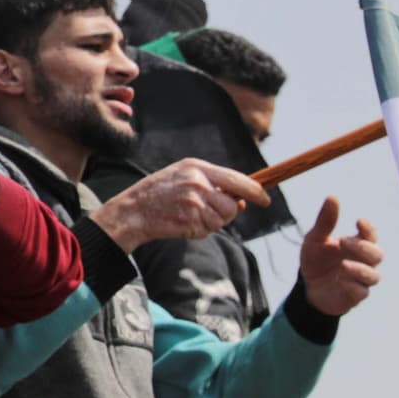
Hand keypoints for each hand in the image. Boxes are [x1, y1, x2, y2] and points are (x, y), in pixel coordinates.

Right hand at [94, 157, 272, 252]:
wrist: (133, 210)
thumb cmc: (158, 193)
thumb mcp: (182, 176)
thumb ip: (212, 184)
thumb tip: (242, 201)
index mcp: (197, 167)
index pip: (237, 179)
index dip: (255, 191)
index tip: (265, 199)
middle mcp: (198, 182)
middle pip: (233, 204)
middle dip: (226, 212)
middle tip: (205, 211)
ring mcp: (194, 202)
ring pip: (223, 219)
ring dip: (212, 222)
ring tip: (189, 215)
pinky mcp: (190, 220)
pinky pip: (209, 229)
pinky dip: (201, 230)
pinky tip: (183, 222)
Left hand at [292, 196, 384, 316]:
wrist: (308, 287)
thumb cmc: (316, 260)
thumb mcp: (315, 239)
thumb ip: (325, 221)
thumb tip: (332, 197)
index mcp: (356, 245)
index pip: (370, 235)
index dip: (368, 229)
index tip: (358, 222)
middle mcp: (363, 262)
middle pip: (377, 255)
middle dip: (364, 248)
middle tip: (343, 242)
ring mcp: (361, 280)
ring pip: (373, 276)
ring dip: (359, 269)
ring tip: (342, 265)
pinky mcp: (355, 295)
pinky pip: (361, 292)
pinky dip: (352, 286)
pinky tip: (341, 281)